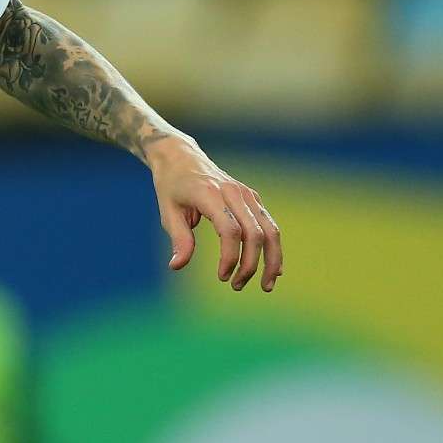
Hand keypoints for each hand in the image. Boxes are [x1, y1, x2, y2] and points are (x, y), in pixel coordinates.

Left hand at [146, 135, 282, 292]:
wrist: (181, 157)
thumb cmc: (171, 186)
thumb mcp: (167, 211)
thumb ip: (179, 238)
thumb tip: (177, 266)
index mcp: (209, 194)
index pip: (230, 230)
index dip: (230, 257)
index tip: (222, 276)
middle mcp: (233, 192)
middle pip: (255, 233)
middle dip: (251, 264)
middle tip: (236, 285)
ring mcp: (246, 194)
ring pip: (270, 230)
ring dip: (272, 260)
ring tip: (265, 286)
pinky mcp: (253, 198)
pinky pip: (270, 225)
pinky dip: (273, 247)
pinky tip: (274, 270)